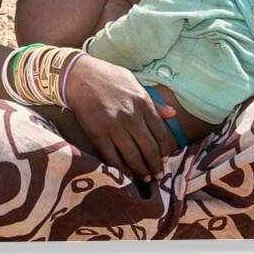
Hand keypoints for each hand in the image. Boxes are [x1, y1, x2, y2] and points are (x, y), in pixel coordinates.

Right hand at [65, 55, 177, 182]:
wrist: (79, 75)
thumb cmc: (109, 77)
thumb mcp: (135, 83)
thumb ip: (154, 102)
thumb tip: (173, 114)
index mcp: (143, 103)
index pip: (161, 133)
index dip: (165, 150)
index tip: (166, 158)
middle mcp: (131, 116)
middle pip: (149, 148)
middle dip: (156, 165)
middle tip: (159, 175)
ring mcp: (113, 126)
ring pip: (133, 156)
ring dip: (141, 171)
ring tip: (146, 178)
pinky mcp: (97, 134)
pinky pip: (112, 157)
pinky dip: (121, 169)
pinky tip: (127, 174)